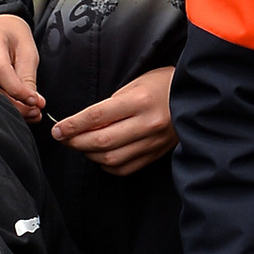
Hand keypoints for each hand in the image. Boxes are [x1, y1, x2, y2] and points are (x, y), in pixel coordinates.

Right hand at [0, 12, 42, 118]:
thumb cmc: (12, 36)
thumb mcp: (27, 50)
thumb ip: (28, 77)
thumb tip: (33, 103)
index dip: (18, 90)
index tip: (34, 101)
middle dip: (12, 104)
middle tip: (33, 111)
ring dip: (5, 107)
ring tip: (25, 109)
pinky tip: (11, 105)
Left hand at [51, 67, 174, 173]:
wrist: (196, 97)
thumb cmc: (161, 85)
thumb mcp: (134, 85)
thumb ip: (110, 106)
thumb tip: (82, 125)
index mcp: (140, 100)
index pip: (97, 116)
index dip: (73, 125)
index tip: (57, 129)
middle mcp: (148, 123)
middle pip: (102, 141)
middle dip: (76, 142)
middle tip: (63, 138)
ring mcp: (153, 142)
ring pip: (111, 158)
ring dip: (89, 154)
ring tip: (80, 145)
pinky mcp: (156, 154)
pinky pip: (125, 168)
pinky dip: (106, 165)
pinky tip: (100, 155)